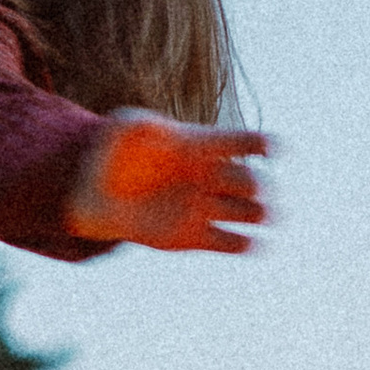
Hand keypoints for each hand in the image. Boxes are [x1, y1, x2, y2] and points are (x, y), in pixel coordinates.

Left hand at [70, 109, 272, 252]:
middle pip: (249, 182)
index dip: (261, 144)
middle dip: (257, 186)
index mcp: (201, 148)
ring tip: (264, 216)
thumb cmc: (112, 155)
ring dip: (262, 215)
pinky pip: (231, 244)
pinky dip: (246, 245)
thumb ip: (136, 123)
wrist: (97, 199)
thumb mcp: (120, 130)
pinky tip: (252, 245)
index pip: (239, 142)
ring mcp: (205, 209)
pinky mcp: (196, 239)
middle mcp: (210, 179)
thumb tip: (154, 126)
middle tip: (254, 191)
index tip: (272, 150)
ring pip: (249, 213)